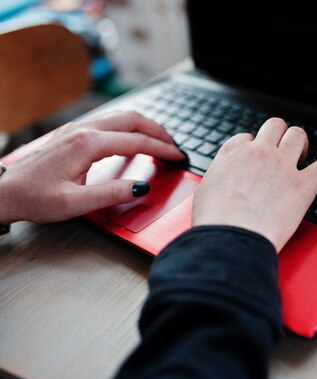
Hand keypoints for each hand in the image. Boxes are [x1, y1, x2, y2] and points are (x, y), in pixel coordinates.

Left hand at [0, 111, 185, 223]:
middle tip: (175, 147)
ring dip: (144, 126)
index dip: (162, 149)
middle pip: (132, 119)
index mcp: (87, 145)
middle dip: (158, 131)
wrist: (3, 191)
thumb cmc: (33, 198)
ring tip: (159, 142)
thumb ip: (112, 194)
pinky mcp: (71, 134)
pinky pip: (109, 122)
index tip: (178, 157)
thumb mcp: (76, 203)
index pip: (137, 141)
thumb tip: (142, 187)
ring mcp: (76, 129)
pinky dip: (129, 128)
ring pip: (121, 116)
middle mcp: (83, 130)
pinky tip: (133, 141)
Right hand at [192, 118, 316, 251]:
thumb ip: (217, 179)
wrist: (231, 239)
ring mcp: (283, 166)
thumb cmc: (215, 222)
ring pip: (298, 135)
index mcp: (233, 152)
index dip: (253, 149)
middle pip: (276, 126)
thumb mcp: (204, 191)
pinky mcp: (303, 186)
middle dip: (280, 136)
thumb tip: (220, 183)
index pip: (247, 137)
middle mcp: (260, 153)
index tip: (256, 160)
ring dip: (302, 144)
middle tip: (282, 153)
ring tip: (302, 157)